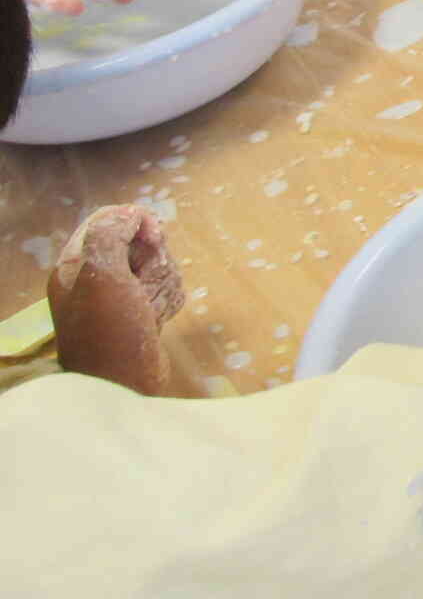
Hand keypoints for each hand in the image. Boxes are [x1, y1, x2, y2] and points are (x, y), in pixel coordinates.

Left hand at [48, 203, 185, 394]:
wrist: (124, 384)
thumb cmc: (108, 331)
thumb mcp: (100, 275)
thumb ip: (111, 234)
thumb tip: (132, 214)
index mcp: (78, 263)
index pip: (110, 218)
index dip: (136, 221)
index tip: (153, 236)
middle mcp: (98, 275)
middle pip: (141, 240)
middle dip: (154, 260)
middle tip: (143, 284)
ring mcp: (123, 294)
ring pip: (161, 264)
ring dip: (163, 283)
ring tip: (148, 309)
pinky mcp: (144, 310)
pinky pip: (169, 287)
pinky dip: (170, 299)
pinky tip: (157, 318)